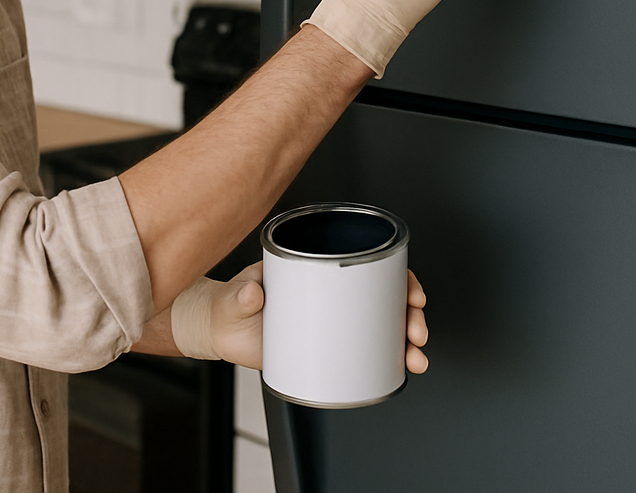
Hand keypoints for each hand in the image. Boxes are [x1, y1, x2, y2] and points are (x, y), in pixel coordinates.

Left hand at [206, 262, 429, 374]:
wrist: (220, 330)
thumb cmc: (231, 303)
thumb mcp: (237, 294)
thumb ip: (243, 293)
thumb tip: (253, 293)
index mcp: (317, 271)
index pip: (368, 266)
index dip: (398, 277)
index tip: (410, 292)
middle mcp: (331, 295)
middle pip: (385, 299)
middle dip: (410, 315)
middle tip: (415, 331)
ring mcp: (331, 323)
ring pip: (382, 328)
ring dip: (406, 342)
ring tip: (414, 356)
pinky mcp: (326, 349)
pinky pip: (365, 353)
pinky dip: (388, 361)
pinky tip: (403, 369)